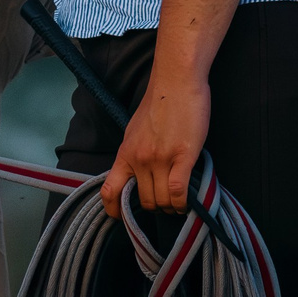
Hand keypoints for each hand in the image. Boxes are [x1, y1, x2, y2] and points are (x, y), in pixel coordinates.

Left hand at [99, 72, 210, 220]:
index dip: (114, 211)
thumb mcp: (136, 130)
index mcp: (126, 152)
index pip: (110, 191)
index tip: (122, 218)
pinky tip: (187, 201)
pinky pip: (178, 191)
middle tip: (166, 203)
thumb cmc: (160, 102)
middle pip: (144, 202)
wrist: (176, 80)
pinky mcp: (182, 155)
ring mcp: (160, 158)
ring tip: (179, 202)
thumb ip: (136, 153)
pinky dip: (183, 202)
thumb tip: (140, 174)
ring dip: (172, 207)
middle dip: (156, 208)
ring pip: (162, 200)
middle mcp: (139, 158)